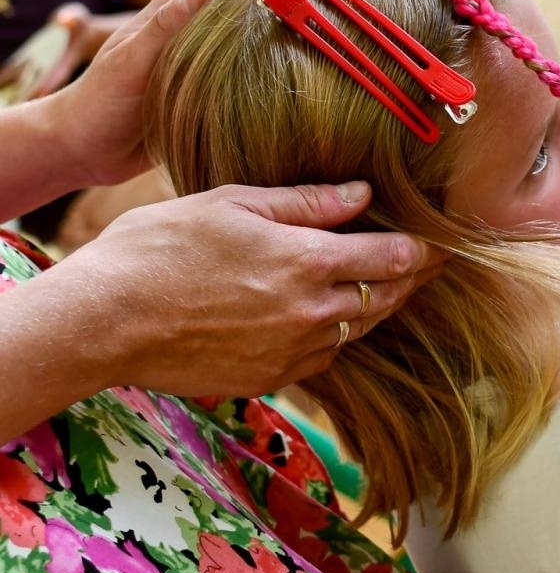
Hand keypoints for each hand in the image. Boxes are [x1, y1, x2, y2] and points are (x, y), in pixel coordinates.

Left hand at [44, 0, 354, 185]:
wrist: (86, 145)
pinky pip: (268, 44)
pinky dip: (299, 35)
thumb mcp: (130, 61)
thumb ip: (165, 24)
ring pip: (270, 3)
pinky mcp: (222, 73)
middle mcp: (205, 15)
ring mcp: (216, 43)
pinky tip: (327, 46)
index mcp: (182, 1)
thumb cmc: (103, 101)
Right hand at [55, 180, 442, 395]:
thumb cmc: (158, 248)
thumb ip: (306, 202)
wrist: (102, 321)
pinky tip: (329, 316)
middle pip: (386, 297)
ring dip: (377, 306)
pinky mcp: (268, 379)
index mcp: (308, 263)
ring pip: (359, 329)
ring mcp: (291, 353)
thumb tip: (361, 194)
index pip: (393, 257)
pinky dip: (336, 335)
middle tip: (431, 262)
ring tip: (389, 285)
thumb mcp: (233, 203)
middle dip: (412, 278)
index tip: (443, 240)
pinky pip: (322, 357)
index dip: (425, 248)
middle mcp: (310, 313)